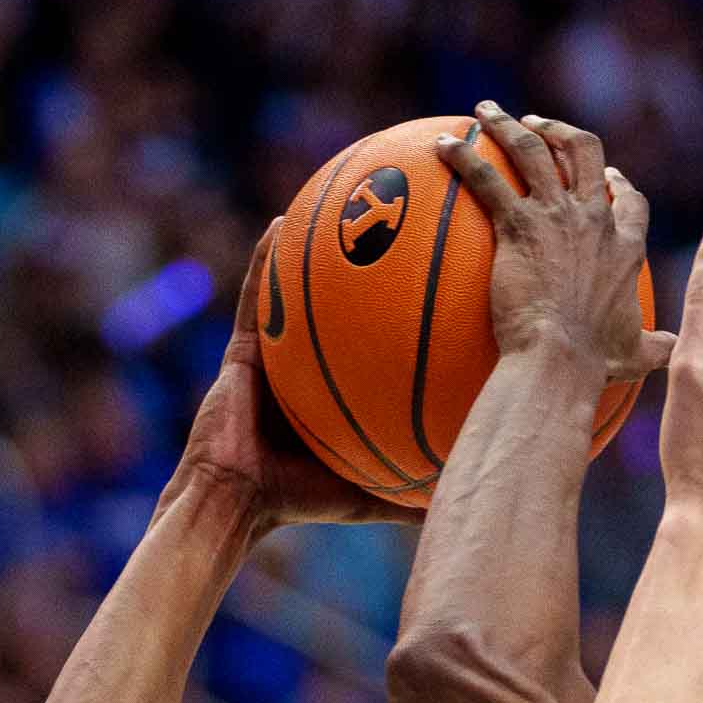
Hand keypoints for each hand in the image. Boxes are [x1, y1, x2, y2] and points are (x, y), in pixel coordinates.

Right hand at [162, 220, 420, 531]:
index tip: (442, 285)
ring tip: (344, 199)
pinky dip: (263, 258)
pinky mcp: (242, 347)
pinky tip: (280, 223)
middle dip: (373, 265)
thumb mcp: (370, 491)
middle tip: (405, 224)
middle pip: (348, 306)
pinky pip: (255, 293)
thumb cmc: (298, 502)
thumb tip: (468, 489)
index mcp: (337, 388)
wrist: (234, 503)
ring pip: (300, 287)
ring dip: (318, 244)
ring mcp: (274, 351)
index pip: (377, 345)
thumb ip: (414, 489)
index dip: (406, 316)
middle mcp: (308, 361)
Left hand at [438, 102, 674, 383]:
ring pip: (532, 150)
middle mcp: (595, 219)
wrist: (560, 356)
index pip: (630, 201)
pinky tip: (442, 146)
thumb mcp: (637, 353)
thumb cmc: (595, 361)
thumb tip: (674, 351)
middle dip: (560, 132)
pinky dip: (464, 156)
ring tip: (486, 112)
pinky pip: (486, 177)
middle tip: (537, 124)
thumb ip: (656, 346)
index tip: (606, 174)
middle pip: (584, 153)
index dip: (618, 182)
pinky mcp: (518, 223)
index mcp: (626, 246)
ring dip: (508, 125)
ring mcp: (556, 216)